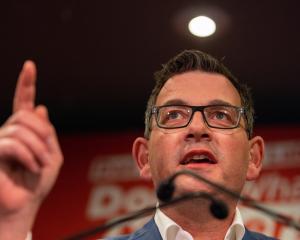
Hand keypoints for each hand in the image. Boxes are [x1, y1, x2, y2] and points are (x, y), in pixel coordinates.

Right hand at [0, 61, 62, 238]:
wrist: (24, 206)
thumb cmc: (37, 184)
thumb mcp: (52, 156)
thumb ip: (48, 133)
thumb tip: (40, 107)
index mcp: (25, 132)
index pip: (24, 103)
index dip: (26, 84)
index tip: (30, 66)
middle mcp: (9, 132)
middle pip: (26, 116)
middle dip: (43, 134)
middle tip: (46, 155)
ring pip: (21, 129)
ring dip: (38, 149)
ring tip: (39, 166)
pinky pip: (12, 144)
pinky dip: (29, 156)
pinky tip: (31, 168)